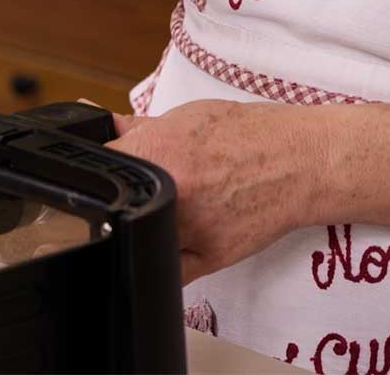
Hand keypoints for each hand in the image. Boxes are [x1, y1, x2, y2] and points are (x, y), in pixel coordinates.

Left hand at [108, 100, 323, 283]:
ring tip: (147, 215)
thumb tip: (91, 121)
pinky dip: (156, 260)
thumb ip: (131, 127)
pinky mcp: (210, 257)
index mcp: (157, 153)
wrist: (299, 160)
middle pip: (114, 206)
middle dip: (113, 200)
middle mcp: (173, 193)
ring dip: (133, 230)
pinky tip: (155, 246)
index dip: (91, 173)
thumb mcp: (180, 118)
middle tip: (125, 195)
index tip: (94, 177)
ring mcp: (191, 228)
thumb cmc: (243, 135)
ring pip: (137, 239)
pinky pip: (167, 272)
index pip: (99, 169)